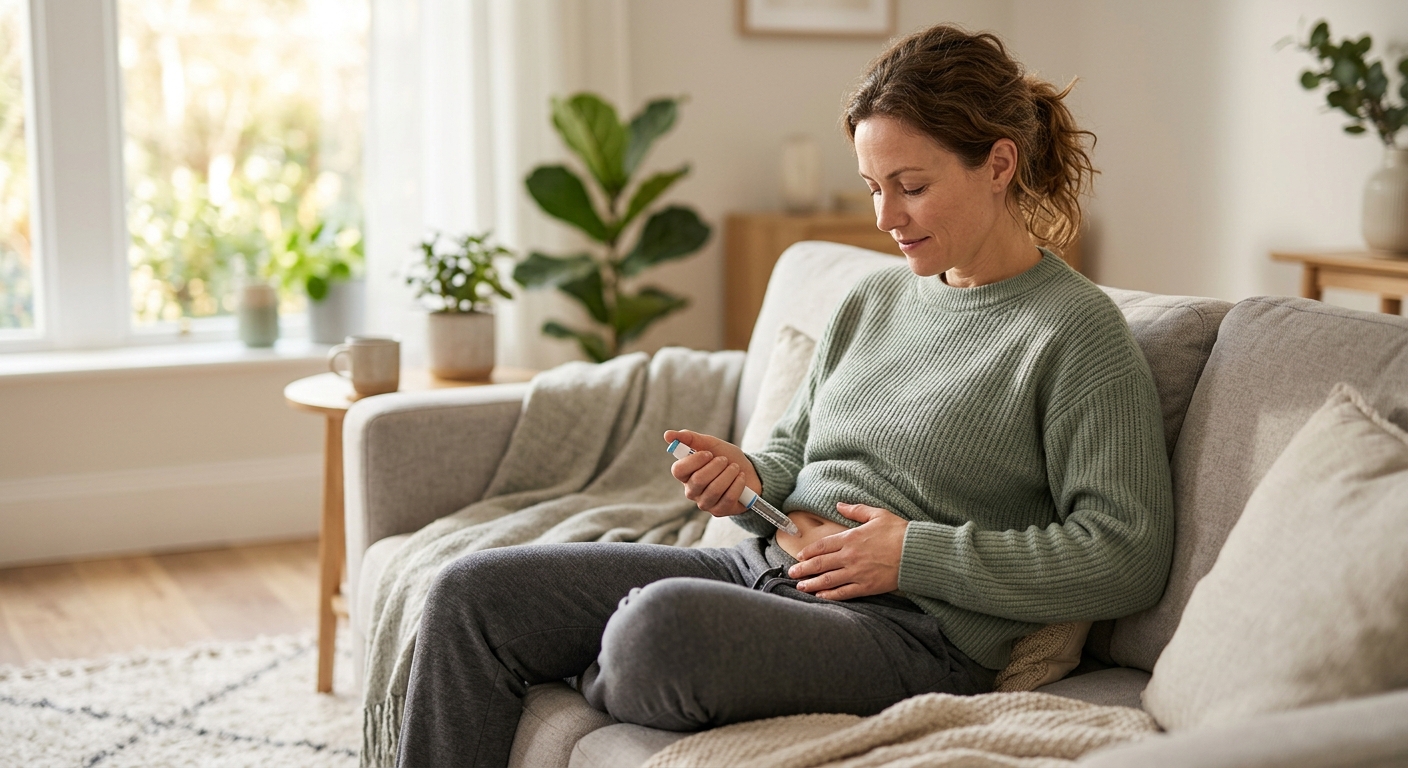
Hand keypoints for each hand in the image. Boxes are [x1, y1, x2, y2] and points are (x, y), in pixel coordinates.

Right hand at [664, 430, 761, 517]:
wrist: (748, 471)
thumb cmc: (725, 457)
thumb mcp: (710, 444)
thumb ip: (689, 439)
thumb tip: (667, 435)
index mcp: (685, 474)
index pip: (678, 470)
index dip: (694, 461)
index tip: (709, 453)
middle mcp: (692, 491)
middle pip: (698, 480)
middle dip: (716, 466)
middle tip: (725, 460)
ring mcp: (705, 503)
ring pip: (714, 489)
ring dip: (729, 474)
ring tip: (735, 467)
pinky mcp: (719, 511)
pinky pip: (728, 497)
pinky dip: (738, 484)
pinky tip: (740, 478)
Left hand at [788, 502, 907, 599]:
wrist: (916, 552)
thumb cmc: (899, 531)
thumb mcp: (877, 514)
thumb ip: (856, 510)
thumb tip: (839, 505)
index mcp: (851, 538)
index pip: (823, 545)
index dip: (809, 551)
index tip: (800, 556)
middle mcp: (850, 556)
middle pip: (821, 563)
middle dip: (804, 569)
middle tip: (791, 572)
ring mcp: (858, 572)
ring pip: (829, 579)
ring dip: (812, 583)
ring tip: (800, 586)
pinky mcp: (867, 586)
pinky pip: (845, 592)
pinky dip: (831, 595)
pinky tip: (821, 596)